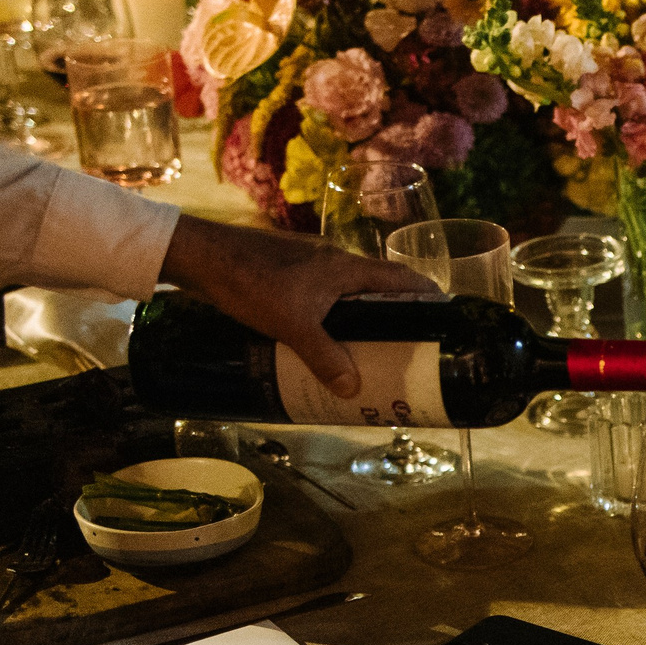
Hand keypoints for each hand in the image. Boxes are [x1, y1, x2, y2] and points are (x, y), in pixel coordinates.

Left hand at [158, 216, 429, 400]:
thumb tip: (352, 389)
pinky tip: (321, 333)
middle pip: (376, 285)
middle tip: (407, 341)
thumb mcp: (292, 326)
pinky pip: (322, 292)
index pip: (399, 277)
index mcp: (344, 268)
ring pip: (347, 289)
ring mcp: (307, 263)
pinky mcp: (285, 269)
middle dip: (395, 311)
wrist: (200, 255)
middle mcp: (332, 260)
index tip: (445, 311)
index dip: (425, 294)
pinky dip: (333, 311)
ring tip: (367, 344)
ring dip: (361, 313)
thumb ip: (323, 358)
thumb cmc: (250, 282)